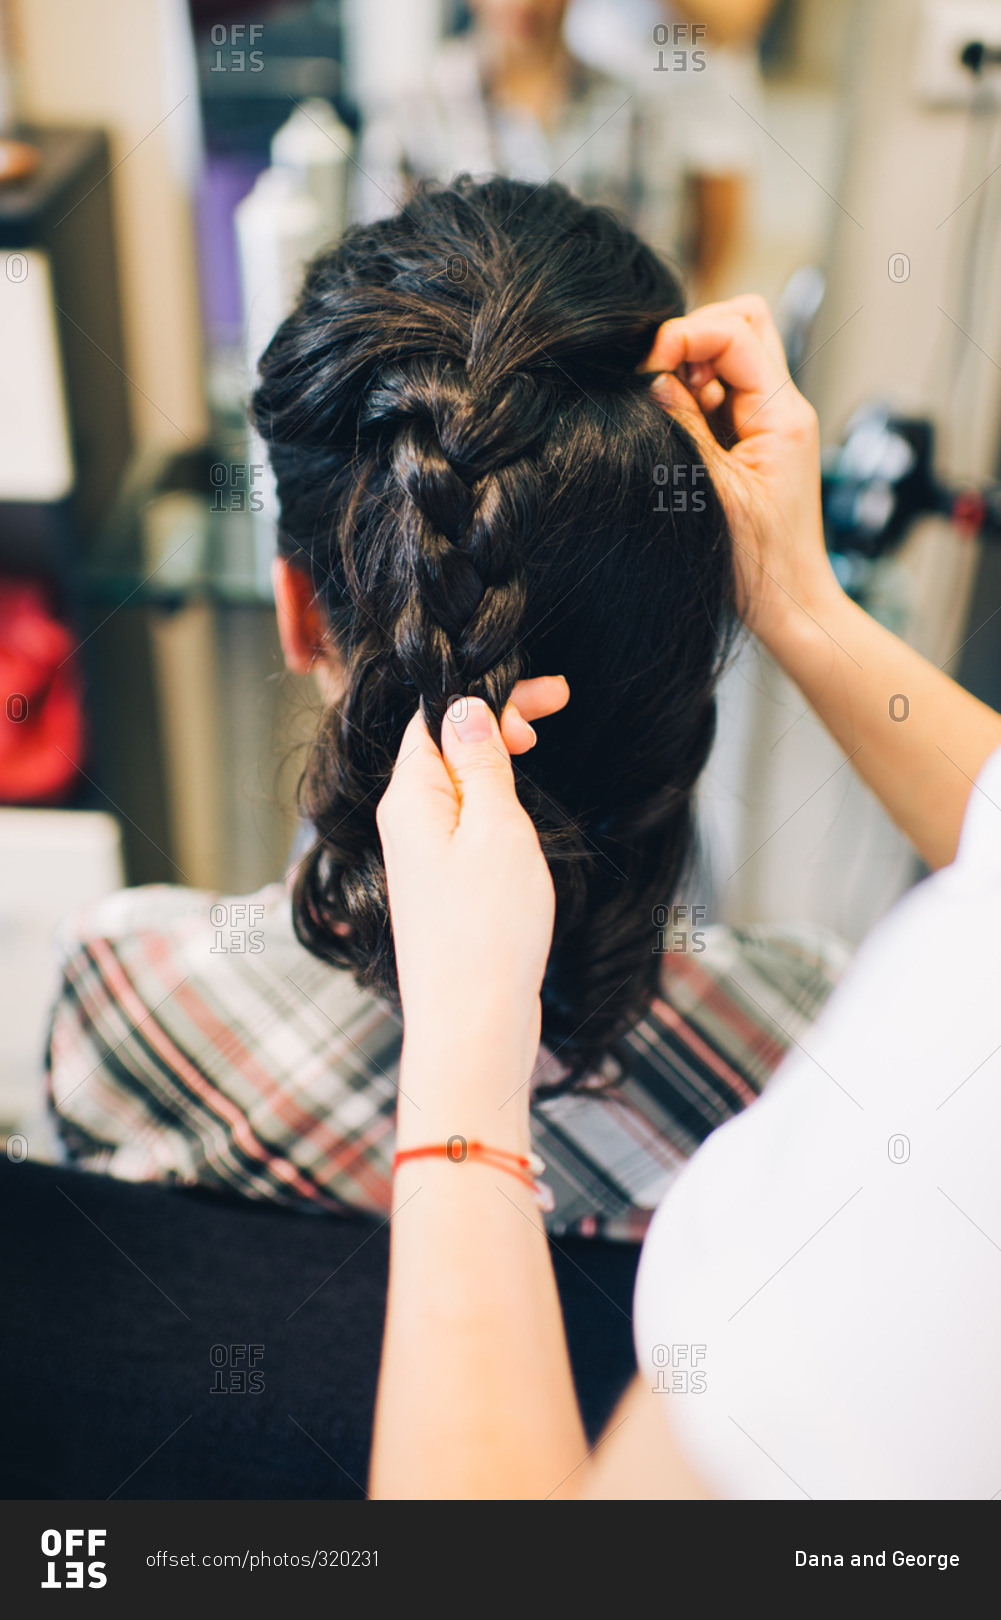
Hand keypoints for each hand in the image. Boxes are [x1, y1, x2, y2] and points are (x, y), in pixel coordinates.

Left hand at [376, 686, 562, 1073]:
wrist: (473, 1025)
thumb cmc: (486, 931)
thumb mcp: (495, 827)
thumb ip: (481, 762)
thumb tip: (465, 707)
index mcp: (409, 797)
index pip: (435, 717)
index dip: (486, 696)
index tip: (544, 696)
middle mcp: (406, 822)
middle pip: (445, 746)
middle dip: (495, 720)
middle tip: (555, 706)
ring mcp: (422, 857)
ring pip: (457, 784)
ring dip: (496, 759)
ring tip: (538, 746)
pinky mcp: (442, 888)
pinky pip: (463, 823)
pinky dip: (494, 802)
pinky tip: (519, 808)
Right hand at [642, 295, 839, 646]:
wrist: (789, 605)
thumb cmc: (759, 566)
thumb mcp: (712, 492)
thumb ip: (681, 427)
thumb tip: (651, 379)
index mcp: (783, 415)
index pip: (735, 333)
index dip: (684, 338)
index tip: (646, 371)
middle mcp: (784, 408)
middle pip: (744, 323)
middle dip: (693, 336)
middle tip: (660, 378)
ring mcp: (771, 421)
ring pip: (731, 353)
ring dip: (690, 368)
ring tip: (668, 413)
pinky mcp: (756, 439)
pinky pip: (722, 393)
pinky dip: (693, 398)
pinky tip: (679, 432)